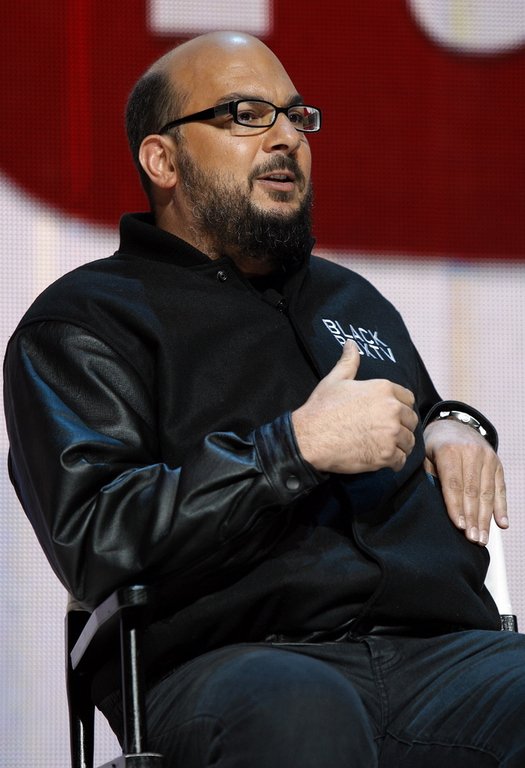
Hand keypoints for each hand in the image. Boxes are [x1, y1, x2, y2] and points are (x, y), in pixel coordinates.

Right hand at [292, 341, 417, 473]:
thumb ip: (349, 361)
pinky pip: (401, 460)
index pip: (408, 399)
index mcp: (384, 389)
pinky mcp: (386, 455)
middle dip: (401, 427)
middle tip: (384, 433)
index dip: (399, 407)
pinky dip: (393, 461)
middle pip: (411, 420)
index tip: (387, 415)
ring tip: (383, 446)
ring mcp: (391, 433)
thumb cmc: (322, 409)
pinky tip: (381, 458)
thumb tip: (351, 343)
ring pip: (408, 441)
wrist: (310, 438)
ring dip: (399, 445)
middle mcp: (392, 410)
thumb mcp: (335, 380)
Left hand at [423, 418, 507, 545]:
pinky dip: (501, 507)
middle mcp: (471, 453)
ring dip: (485, 518)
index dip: (456, 506)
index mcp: (449, 450)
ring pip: (487, 492)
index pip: (453, 483)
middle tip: (472, 539)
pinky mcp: (497, 463)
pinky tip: (501, 524)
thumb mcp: (424, 453)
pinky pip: (500, 488)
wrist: (455, 424)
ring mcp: (487, 457)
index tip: (459, 526)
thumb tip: (431, 500)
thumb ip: (428, 474)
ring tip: (482, 538)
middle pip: (472, 491)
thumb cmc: (435, 444)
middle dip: (472, 518)